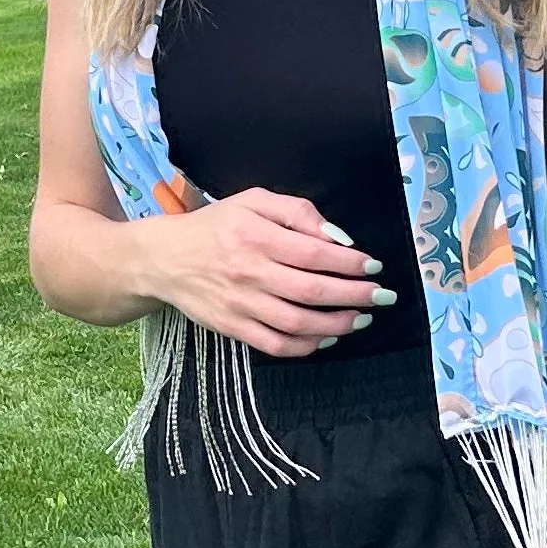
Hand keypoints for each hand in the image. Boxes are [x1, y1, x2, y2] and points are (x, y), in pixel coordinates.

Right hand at [153, 187, 396, 357]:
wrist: (164, 259)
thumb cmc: (215, 226)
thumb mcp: (252, 201)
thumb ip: (296, 211)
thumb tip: (337, 237)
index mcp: (255, 235)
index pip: (313, 253)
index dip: (349, 262)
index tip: (373, 265)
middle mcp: (248, 271)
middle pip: (312, 290)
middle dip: (355, 295)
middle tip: (381, 296)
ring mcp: (240, 304)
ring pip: (298, 323)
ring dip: (337, 324)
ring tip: (361, 319)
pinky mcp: (232, 328)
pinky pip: (276, 345)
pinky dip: (306, 346)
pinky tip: (327, 338)